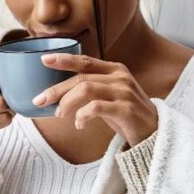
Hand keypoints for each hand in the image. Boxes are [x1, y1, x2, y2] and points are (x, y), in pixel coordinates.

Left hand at [34, 53, 156, 147]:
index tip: (44, 60)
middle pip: (80, 78)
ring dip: (67, 102)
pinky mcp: (126, 109)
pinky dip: (82, 115)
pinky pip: (96, 108)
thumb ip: (90, 88)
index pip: (85, 61)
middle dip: (56, 89)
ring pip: (86, 89)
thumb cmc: (127, 115)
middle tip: (39, 100)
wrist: (154, 134)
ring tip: (59, 114)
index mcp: (115, 70)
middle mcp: (120, 77)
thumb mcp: (109, 96)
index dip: (64, 59)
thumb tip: (59, 90)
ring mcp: (124, 92)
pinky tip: (79, 124)